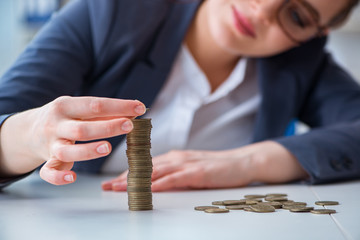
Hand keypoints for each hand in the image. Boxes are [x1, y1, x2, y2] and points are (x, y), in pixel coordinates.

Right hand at [0, 96, 145, 184]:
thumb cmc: (64, 118)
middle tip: (129, 126)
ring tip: (108, 148)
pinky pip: (48, 172)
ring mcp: (51, 145)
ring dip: (88, 150)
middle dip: (107, 127)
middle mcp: (56, 125)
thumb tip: (134, 113)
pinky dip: (59, 177)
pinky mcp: (48, 161)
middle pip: (82, 128)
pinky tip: (73, 177)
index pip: (94, 105)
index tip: (139, 108)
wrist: (28, 130)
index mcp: (65, 106)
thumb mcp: (78, 109)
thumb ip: (103, 113)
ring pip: (67, 151)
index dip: (118, 106)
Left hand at [102, 141, 308, 190]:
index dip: (127, 174)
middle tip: (106, 187)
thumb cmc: (217, 167)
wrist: (242, 161)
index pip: (146, 165)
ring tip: (119, 188)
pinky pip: (175, 178)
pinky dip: (161, 183)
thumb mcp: (191, 168)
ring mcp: (187, 163)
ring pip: (156, 171)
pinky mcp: (198, 171)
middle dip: (125, 178)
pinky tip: (149, 189)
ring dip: (136, 180)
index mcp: (174, 157)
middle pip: (146, 168)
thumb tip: (156, 182)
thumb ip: (174, 172)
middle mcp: (177, 157)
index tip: (111, 183)